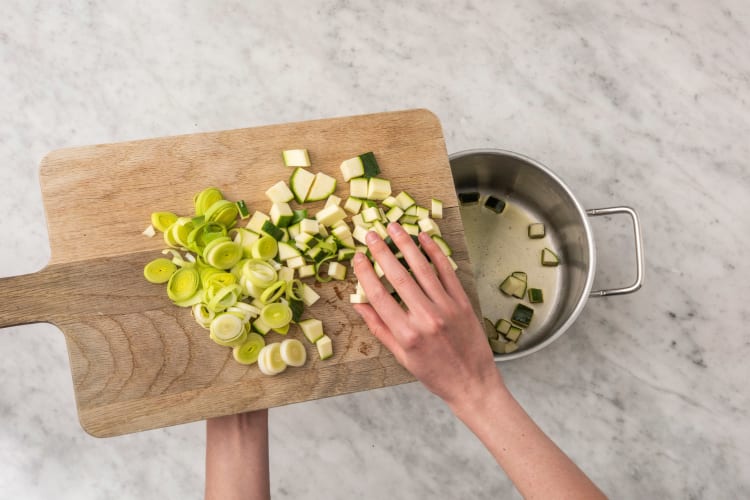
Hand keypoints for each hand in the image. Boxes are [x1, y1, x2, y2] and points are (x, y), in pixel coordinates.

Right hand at [351, 223, 503, 408]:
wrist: (472, 384)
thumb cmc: (434, 373)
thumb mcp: (401, 356)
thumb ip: (379, 328)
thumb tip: (358, 304)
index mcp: (406, 334)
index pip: (379, 296)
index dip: (366, 274)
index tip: (358, 257)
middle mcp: (426, 318)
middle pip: (399, 277)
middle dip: (383, 252)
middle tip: (372, 234)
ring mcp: (446, 308)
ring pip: (423, 269)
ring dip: (407, 245)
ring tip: (395, 228)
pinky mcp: (463, 302)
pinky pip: (447, 272)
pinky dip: (435, 253)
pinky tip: (424, 238)